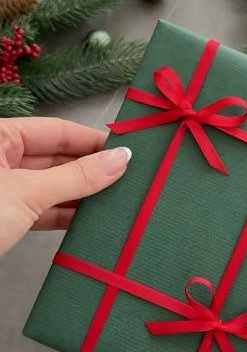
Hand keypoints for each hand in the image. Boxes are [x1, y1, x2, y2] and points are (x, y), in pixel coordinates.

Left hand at [0, 117, 130, 255]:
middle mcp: (1, 158)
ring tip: (117, 200)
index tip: (126, 150)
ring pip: (51, 186)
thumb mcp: (29, 193)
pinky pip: (41, 209)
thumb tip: (121, 159)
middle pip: (56, 158)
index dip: (92, 140)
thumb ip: (77, 177)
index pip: (57, 131)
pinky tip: (90, 220)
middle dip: (91, 169)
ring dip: (81, 195)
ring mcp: (3, 190)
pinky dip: (64, 215)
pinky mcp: (5, 218)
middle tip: (129, 178)